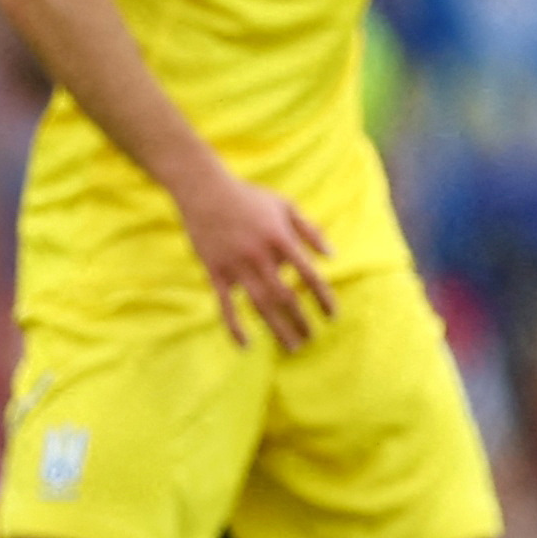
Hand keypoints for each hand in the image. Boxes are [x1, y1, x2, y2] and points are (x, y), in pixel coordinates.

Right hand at [176, 167, 337, 348]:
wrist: (204, 190)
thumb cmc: (249, 197)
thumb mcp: (285, 206)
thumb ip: (309, 231)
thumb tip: (332, 255)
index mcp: (280, 238)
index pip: (309, 275)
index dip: (322, 297)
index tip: (332, 316)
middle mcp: (259, 255)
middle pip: (286, 296)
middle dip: (301, 321)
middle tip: (312, 339)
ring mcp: (235, 265)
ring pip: (260, 305)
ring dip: (278, 329)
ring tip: (292, 347)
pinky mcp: (215, 272)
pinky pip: (225, 305)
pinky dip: (235, 327)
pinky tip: (246, 345)